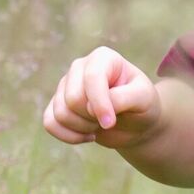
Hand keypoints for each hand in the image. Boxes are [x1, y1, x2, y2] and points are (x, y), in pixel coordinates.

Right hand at [43, 46, 162, 148]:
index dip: (99, 103)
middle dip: (92, 117)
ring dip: (82, 128)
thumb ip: (123, 98)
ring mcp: (65, 85)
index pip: (92, 78)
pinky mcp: (56, 104)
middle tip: (109, 121)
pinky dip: (68, 136)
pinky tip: (87, 136)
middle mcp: (80, 67)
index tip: (110, 123)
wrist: (137, 123)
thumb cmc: (143, 105)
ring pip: (61, 112)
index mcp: (103, 58)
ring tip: (100, 125)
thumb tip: (91, 108)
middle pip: (73, 98)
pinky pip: (50, 123)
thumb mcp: (143, 99)